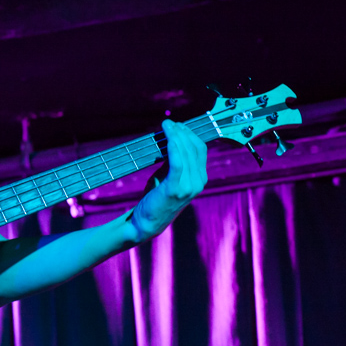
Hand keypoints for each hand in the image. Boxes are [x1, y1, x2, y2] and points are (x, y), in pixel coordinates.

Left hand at [127, 119, 207, 243]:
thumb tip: (172, 140)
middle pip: (195, 148)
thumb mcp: (167, 178)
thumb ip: (173, 162)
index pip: (200, 150)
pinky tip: (166, 135)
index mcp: (199, 180)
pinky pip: (177, 160)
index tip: (176, 125)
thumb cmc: (155, 199)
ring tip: (166, 125)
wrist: (145, 223)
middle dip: (182, 132)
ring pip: (186, 152)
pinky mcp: (175, 188)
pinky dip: (172, 144)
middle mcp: (198, 182)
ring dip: (176, 135)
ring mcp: (189, 186)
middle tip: (169, 123)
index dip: (189, 134)